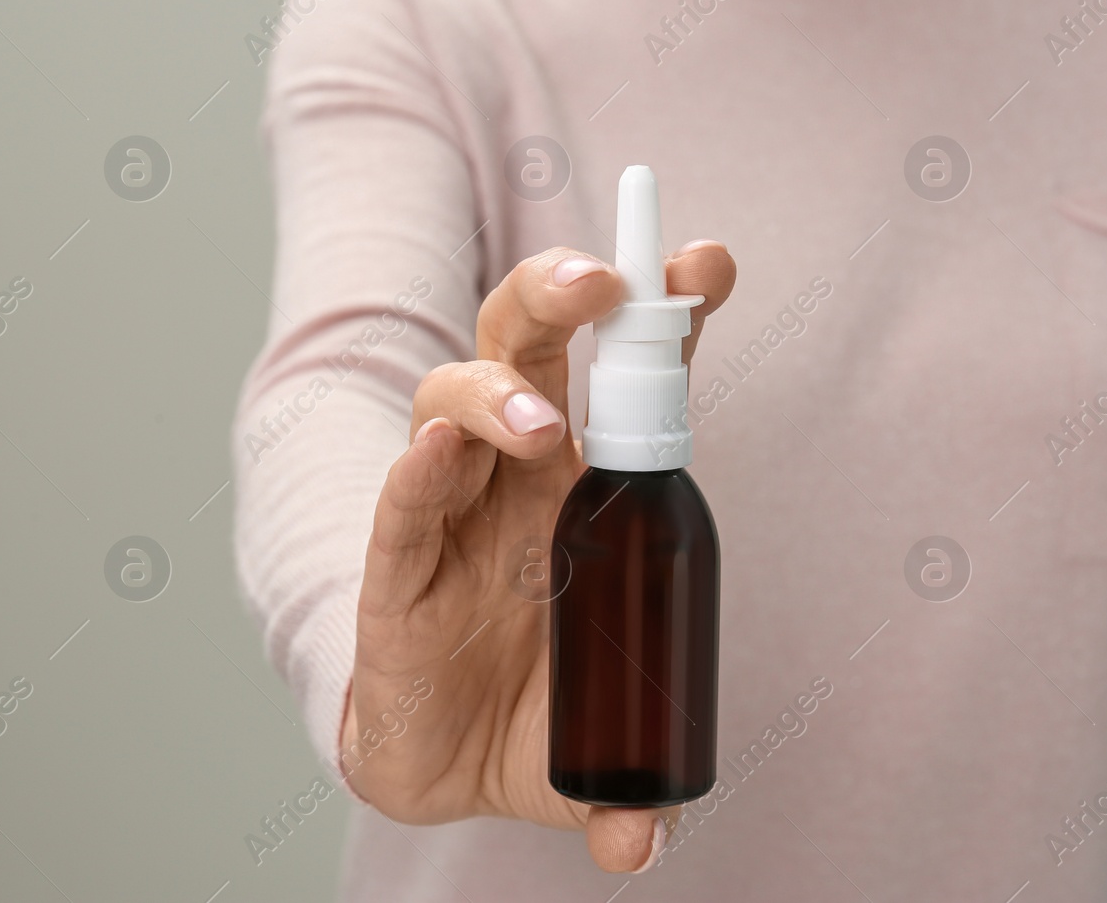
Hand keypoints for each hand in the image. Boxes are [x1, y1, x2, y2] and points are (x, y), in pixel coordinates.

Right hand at [341, 241, 735, 872]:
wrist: (435, 760)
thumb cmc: (528, 708)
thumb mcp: (600, 731)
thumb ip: (634, 784)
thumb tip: (648, 844)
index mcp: (594, 487)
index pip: (634, 378)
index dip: (670, 314)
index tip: (709, 262)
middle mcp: (523, 477)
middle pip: (534, 346)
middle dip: (567, 294)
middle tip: (610, 281)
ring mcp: (456, 508)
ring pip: (458, 398)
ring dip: (496, 393)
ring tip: (542, 428)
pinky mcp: (396, 561)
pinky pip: (404, 496)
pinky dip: (421, 468)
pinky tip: (439, 453)